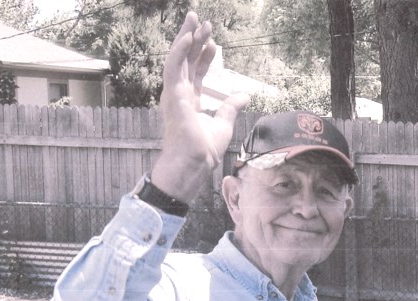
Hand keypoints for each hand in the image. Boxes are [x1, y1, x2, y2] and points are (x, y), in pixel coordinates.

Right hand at [151, 12, 249, 202]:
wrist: (195, 163)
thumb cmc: (204, 151)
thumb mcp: (224, 124)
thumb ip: (230, 108)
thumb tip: (244, 96)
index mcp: (189, 101)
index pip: (195, 72)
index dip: (203, 56)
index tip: (213, 44)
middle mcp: (179, 95)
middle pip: (185, 60)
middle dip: (193, 39)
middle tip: (202, 20)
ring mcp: (174, 94)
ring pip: (178, 58)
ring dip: (186, 38)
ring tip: (195, 20)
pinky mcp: (172, 95)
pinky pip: (173, 67)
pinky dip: (179, 51)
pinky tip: (188, 37)